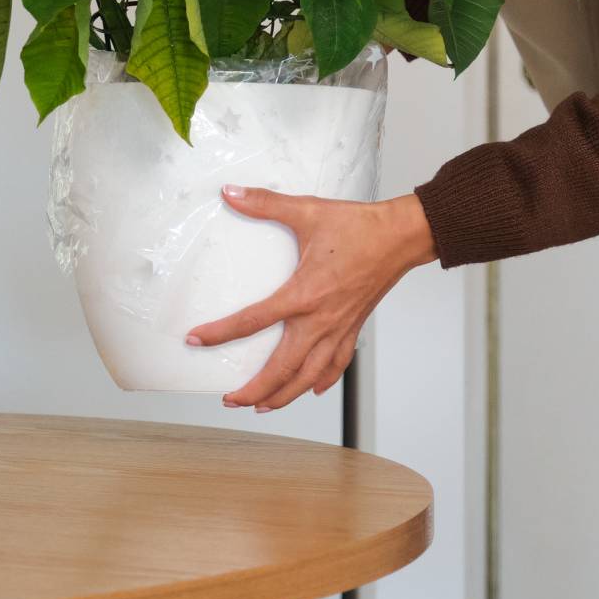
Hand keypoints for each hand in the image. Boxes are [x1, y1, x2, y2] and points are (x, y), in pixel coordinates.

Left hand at [184, 186, 437, 412]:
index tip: (196, 341)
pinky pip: (337, 364)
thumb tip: (231, 193)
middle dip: (255, 389)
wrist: (402, 236)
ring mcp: (339, 328)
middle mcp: (321, 319)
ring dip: (284, 395)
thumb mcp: (308, 210)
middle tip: (231, 399)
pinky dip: (322, 381)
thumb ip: (265, 203)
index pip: (254, 321)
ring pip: (309, 375)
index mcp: (304, 293)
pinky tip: (312, 388)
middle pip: (283, 368)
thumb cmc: (359, 225)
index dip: (221, 333)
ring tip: (262, 406)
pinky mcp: (354, 327)